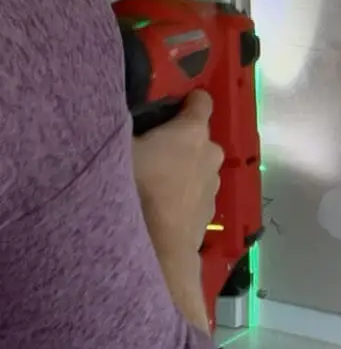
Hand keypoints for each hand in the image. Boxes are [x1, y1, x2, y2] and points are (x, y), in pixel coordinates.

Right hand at [132, 92, 223, 331]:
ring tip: (155, 185)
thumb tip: (119, 120)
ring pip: (200, 169)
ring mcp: (214, 185)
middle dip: (183, 142)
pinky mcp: (210, 213)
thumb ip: (126, 130)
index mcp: (192, 131)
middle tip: (154, 152)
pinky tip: (162, 209)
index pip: (202, 102)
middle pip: (200, 139)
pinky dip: (184, 197)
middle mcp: (211, 154)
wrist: (157, 246)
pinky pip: (197, 196)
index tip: (176, 105)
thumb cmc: (136, 187)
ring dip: (185, 171)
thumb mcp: (119, 149)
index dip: (190, 101)